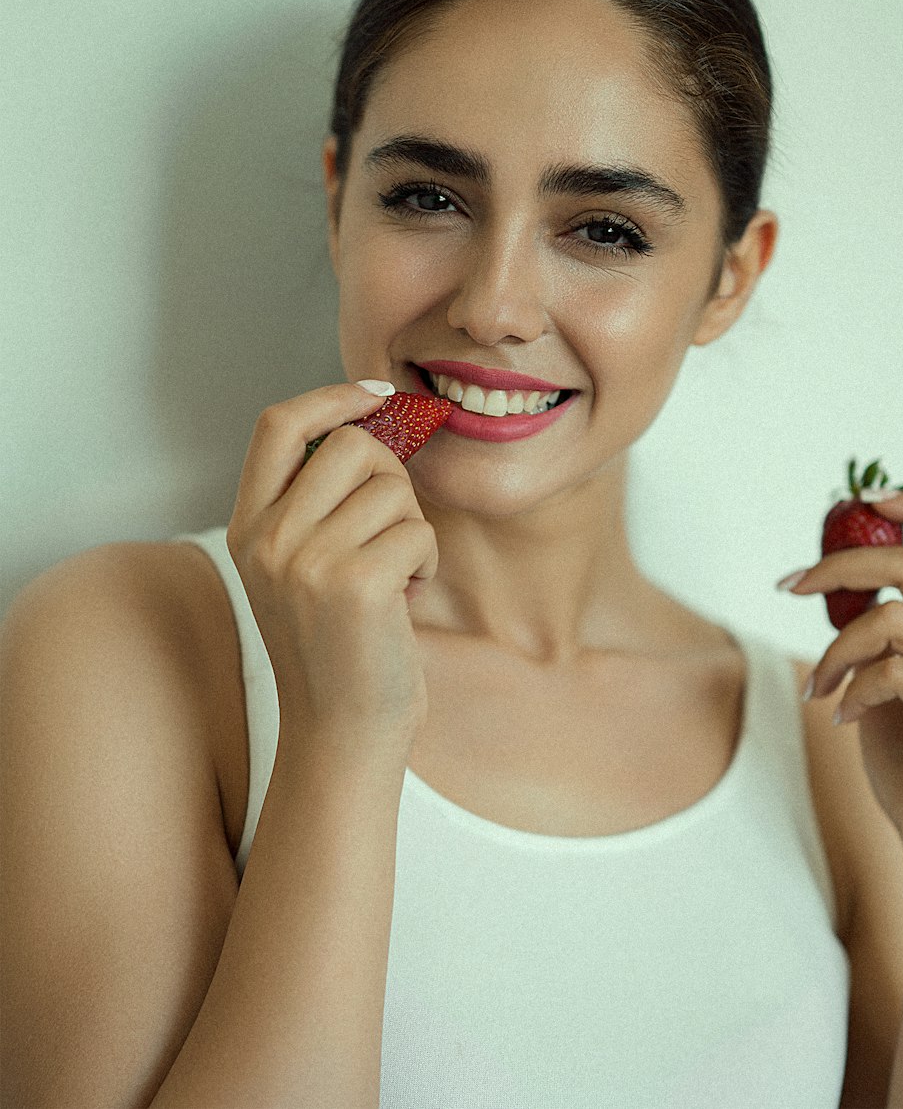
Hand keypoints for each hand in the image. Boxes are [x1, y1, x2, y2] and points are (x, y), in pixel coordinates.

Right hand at [227, 383, 437, 739]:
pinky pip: (417, 530)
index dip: (332, 397)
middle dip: (394, 476)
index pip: (278, 424)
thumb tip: (374, 419)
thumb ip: (317, 500)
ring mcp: (306, 562)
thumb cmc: (339, 645)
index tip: (378, 397)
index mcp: (247, 528)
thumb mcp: (302, 566)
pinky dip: (427, 559)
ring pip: (393, 488)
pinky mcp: (355, 586)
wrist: (342, 733)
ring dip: (413, 527)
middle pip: (353, 445)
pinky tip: (406, 599)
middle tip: (395, 527)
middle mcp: (266, 540)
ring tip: (396, 575)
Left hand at [788, 492, 902, 879]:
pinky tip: (840, 716)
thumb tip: (832, 579)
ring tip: (818, 684)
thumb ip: (877, 629)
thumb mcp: (888, 681)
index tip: (865, 498)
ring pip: (896, 619)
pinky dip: (855, 688)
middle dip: (842, 565)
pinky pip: (899, 674)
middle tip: (790, 586)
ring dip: (837, 648)